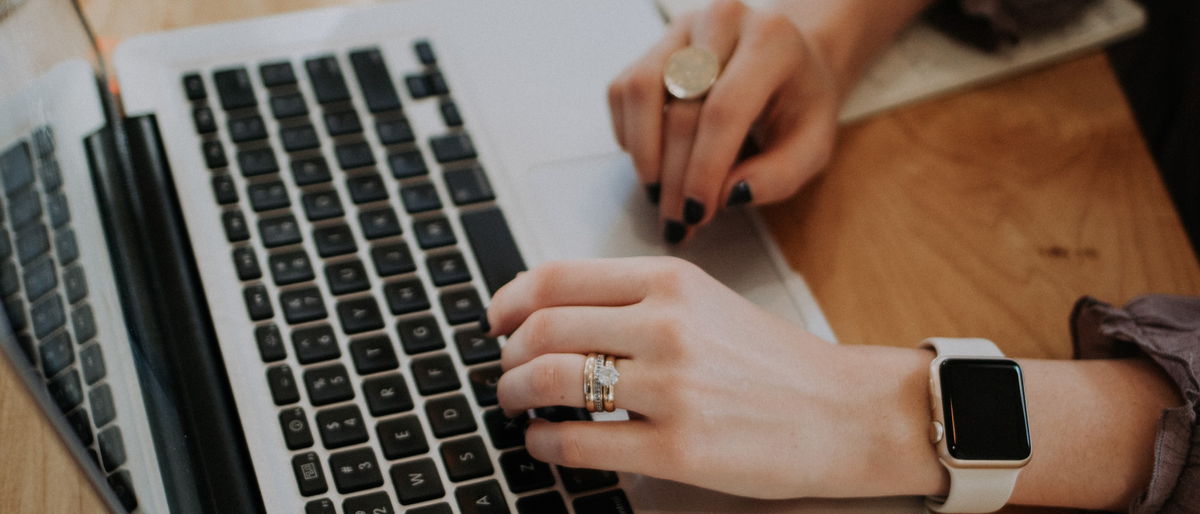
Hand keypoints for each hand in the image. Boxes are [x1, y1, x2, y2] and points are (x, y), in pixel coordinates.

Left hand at [486, 257, 943, 498]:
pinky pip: (579, 442)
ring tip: (517, 404)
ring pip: (551, 381)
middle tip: (504, 370)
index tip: (495, 319)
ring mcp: (672, 388)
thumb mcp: (706, 302)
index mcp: (671, 281)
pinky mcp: (678, 449)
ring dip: (515, 394)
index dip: (509, 299)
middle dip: (507, 354)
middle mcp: (667, 326)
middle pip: (544, 328)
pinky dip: (544, 443)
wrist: (844, 413)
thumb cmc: (774, 361)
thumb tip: (552, 312)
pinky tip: (544, 443)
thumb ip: (635, 300)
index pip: (557, 277)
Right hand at [607, 0, 839, 242]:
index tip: (697, 213)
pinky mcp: (654, 44)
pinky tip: (653, 160)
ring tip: (658, 193)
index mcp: (771, 41)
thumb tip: (728, 196)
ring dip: (644, 154)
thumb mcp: (812, 146)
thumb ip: (779, 176)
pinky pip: (623, 90)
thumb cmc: (800, 104)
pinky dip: (629, 134)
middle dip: (675, 176)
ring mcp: (682, 28)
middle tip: (677, 220)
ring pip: (640, 91)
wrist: (789, 59)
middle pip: (681, 107)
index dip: (704, 168)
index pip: (724, 109)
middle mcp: (722, 22)